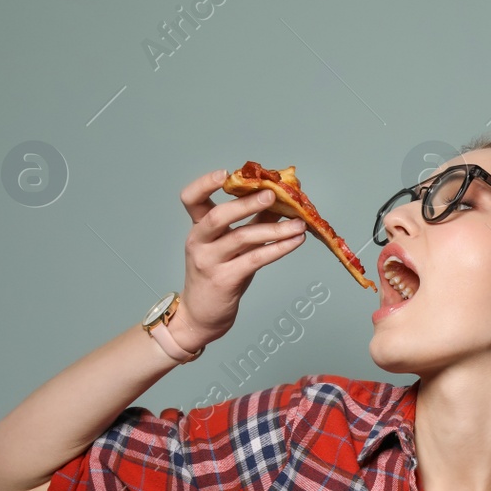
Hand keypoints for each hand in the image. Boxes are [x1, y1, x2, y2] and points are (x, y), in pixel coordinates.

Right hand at [172, 169, 307, 351]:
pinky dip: (278, 249)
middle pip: (218, 216)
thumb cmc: (220, 276)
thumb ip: (252, 222)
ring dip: (275, 229)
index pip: (191, 199)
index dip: (204, 184)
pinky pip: (255, 259)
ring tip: (299, 223)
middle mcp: (199, 242)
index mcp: (198, 229)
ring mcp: (209, 262)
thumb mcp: (232, 246)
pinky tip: (296, 241)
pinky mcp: (224, 280)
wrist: (201, 317)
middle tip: (272, 194)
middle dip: (246, 203)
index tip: (226, 173)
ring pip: (242, 238)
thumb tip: (279, 199)